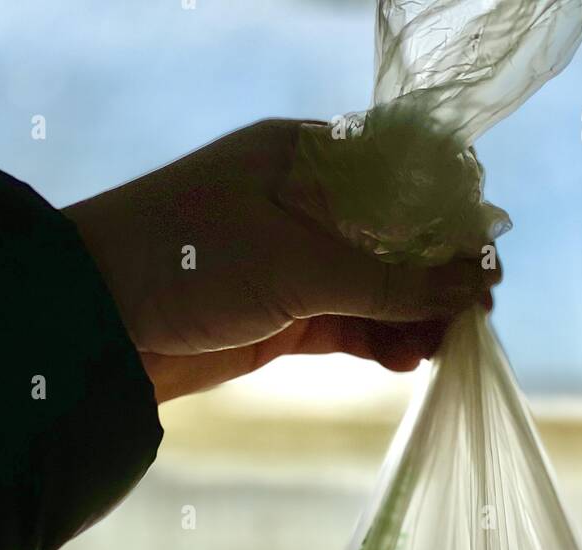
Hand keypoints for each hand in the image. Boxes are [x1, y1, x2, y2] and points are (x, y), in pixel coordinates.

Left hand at [63, 120, 499, 402]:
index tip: (484, 260)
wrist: (97, 323)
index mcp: (307, 158)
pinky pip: (351, 325)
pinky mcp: (283, 317)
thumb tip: (475, 286)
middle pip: (397, 237)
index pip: (404, 175)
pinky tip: (411, 360)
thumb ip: (389, 280)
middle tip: (475, 317)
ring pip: (378, 288)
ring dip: (415, 316)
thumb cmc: (192, 261)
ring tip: (446, 348)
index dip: (450, 216)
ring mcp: (295, 264)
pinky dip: (383, 342)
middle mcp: (306, 205)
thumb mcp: (299, 266)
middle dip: (439, 276)